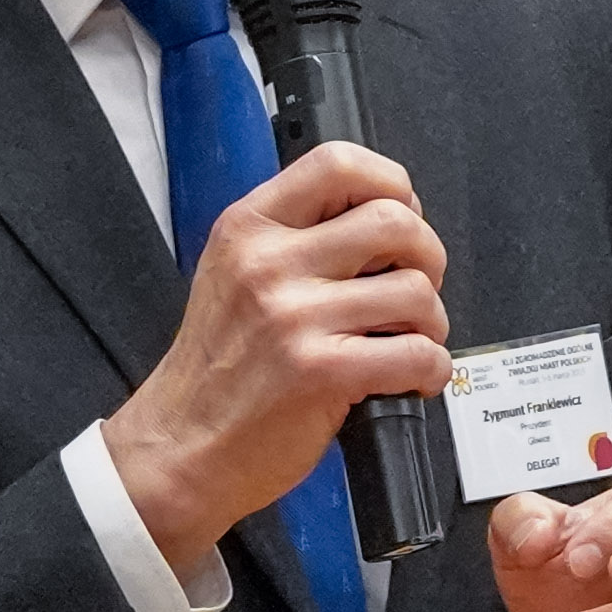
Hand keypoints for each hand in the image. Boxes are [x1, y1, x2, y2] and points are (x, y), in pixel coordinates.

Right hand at [101, 142, 448, 566]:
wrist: (180, 448)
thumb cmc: (214, 373)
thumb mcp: (232, 277)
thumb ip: (292, 241)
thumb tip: (379, 222)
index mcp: (248, 228)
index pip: (338, 162)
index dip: (391, 183)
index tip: (402, 215)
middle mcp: (269, 263)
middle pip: (395, 220)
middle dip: (427, 256)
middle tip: (414, 288)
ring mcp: (294, 317)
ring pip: (416, 290)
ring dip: (431, 321)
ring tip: (409, 341)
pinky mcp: (321, 372)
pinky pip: (417, 353)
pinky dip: (432, 370)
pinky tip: (411, 379)